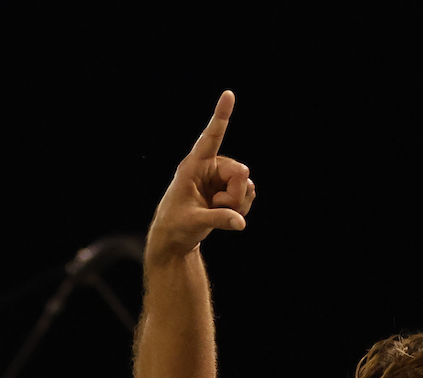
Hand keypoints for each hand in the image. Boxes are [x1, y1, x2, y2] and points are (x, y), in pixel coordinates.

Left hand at [149, 91, 254, 258]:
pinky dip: (241, 207)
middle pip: (239, 172)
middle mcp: (209, 167)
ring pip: (246, 184)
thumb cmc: (175, 225)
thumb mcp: (194, 223)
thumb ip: (218, 220)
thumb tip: (240, 223)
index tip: (228, 95)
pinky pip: (247, 194)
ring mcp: (220, 178)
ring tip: (216, 211)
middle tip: (217, 206)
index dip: (221, 116)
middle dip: (235, 195)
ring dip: (237, 203)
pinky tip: (226, 214)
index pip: (210, 137)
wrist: (175, 238)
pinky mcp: (228, 190)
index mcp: (193, 166)